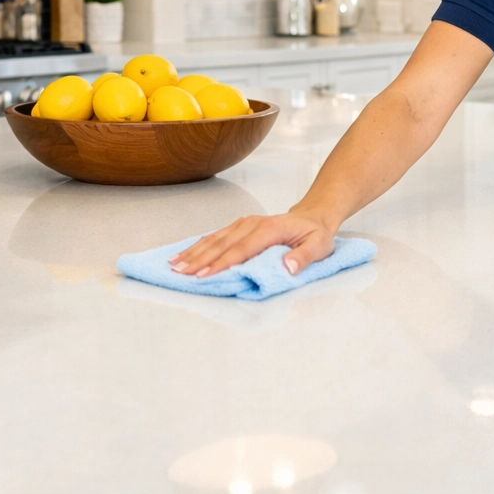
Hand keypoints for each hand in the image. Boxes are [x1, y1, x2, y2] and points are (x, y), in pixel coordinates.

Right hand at [169, 211, 335, 278]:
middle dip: (200, 260)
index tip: (205, 276)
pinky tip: (184, 254)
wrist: (311, 217)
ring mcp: (243, 224)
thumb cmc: (315, 234)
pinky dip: (197, 246)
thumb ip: (304, 257)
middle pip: (222, 244)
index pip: (242, 249)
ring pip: (214, 239)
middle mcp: (252, 224)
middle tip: (181, 274)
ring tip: (174, 266)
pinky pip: (215, 237)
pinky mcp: (238, 227)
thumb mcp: (319, 246)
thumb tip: (288, 267)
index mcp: (269, 229)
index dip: (223, 263)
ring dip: (194, 253)